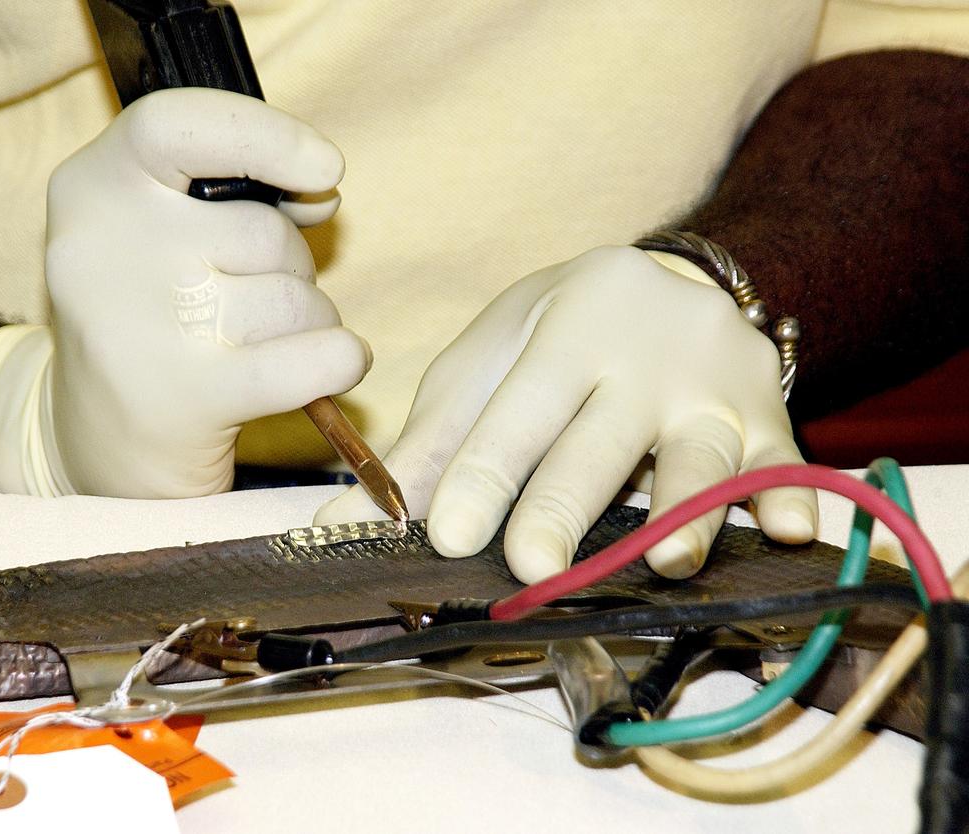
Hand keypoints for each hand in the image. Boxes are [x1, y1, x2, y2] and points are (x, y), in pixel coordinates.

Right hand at [0, 88, 368, 498]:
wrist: (91, 445)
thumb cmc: (148, 318)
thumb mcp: (158, 232)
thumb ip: (231, 191)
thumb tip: (320, 188)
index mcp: (90, 188)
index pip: (179, 124)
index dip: (266, 136)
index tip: (324, 168)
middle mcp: (102, 250)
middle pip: (264, 231)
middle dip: (290, 267)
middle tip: (250, 301)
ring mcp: (140, 327)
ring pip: (292, 299)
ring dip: (309, 323)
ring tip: (262, 346)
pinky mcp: (184, 400)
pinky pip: (308, 359)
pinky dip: (339, 360)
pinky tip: (334, 366)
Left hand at [315, 245, 816, 581]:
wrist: (669, 281)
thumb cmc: (560, 333)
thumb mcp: (490, 360)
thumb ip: (436, 434)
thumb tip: (364, 514)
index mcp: (566, 326)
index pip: (518, 409)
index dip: (482, 473)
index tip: (447, 533)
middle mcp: (645, 352)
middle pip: (601, 442)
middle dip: (566, 506)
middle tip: (533, 566)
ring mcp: (715, 384)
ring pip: (701, 458)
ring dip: (687, 512)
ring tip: (668, 558)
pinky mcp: (770, 413)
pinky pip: (782, 461)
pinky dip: (790, 495)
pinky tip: (790, 527)